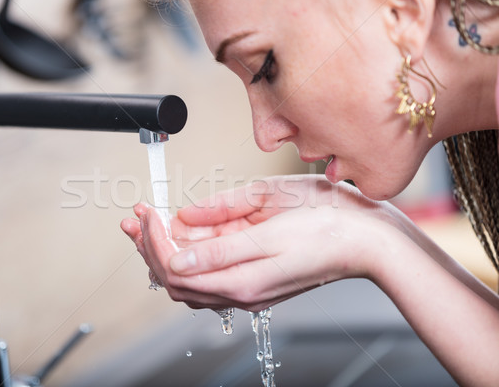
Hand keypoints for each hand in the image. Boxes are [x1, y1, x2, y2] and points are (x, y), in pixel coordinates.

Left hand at [121, 175, 399, 311]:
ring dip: (163, 249)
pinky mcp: (255, 278)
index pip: (174, 268)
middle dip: (149, 245)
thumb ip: (220, 245)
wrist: (368, 242)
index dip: (153, 239)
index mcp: (241, 282)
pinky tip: (182, 234)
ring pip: (189, 276)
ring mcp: (247, 287)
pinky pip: (209, 273)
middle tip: (134, 216)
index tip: (146, 210)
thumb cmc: (328, 229)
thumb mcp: (271, 228)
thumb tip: (177, 249)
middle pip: (175, 277)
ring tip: (147, 222)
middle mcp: (240, 291)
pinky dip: (188, 254)